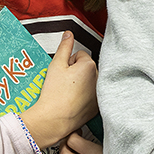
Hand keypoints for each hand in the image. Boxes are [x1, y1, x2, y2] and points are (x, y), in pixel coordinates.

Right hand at [19, 32, 97, 148]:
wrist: (54, 119)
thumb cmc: (54, 93)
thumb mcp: (56, 65)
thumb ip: (64, 46)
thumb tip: (69, 34)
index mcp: (89, 66)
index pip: (79, 55)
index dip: (67, 62)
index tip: (62, 73)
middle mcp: (98, 79)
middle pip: (86, 67)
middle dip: (76, 72)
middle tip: (63, 83)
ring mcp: (99, 93)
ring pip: (89, 81)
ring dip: (81, 83)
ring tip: (67, 93)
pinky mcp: (97, 107)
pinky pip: (91, 95)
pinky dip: (84, 96)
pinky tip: (73, 101)